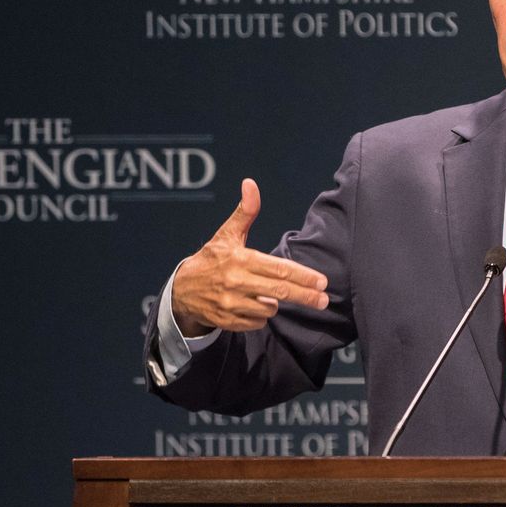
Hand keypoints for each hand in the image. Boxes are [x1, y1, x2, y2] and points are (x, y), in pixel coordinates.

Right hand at [171, 179, 330, 336]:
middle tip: (324, 300)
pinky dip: (259, 316)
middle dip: (306, 296)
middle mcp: (236, 282)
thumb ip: (245, 211)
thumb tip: (250, 184)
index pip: (279, 269)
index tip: (322, 282)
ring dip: (273, 303)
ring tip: (263, 293)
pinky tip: (251, 306)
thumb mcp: (227, 234)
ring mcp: (231, 304)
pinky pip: (257, 323)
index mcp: (240, 259)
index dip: (303, 276)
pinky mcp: (227, 321)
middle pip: (280, 292)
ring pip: (270, 309)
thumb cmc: (211, 259)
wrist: (181, 290)